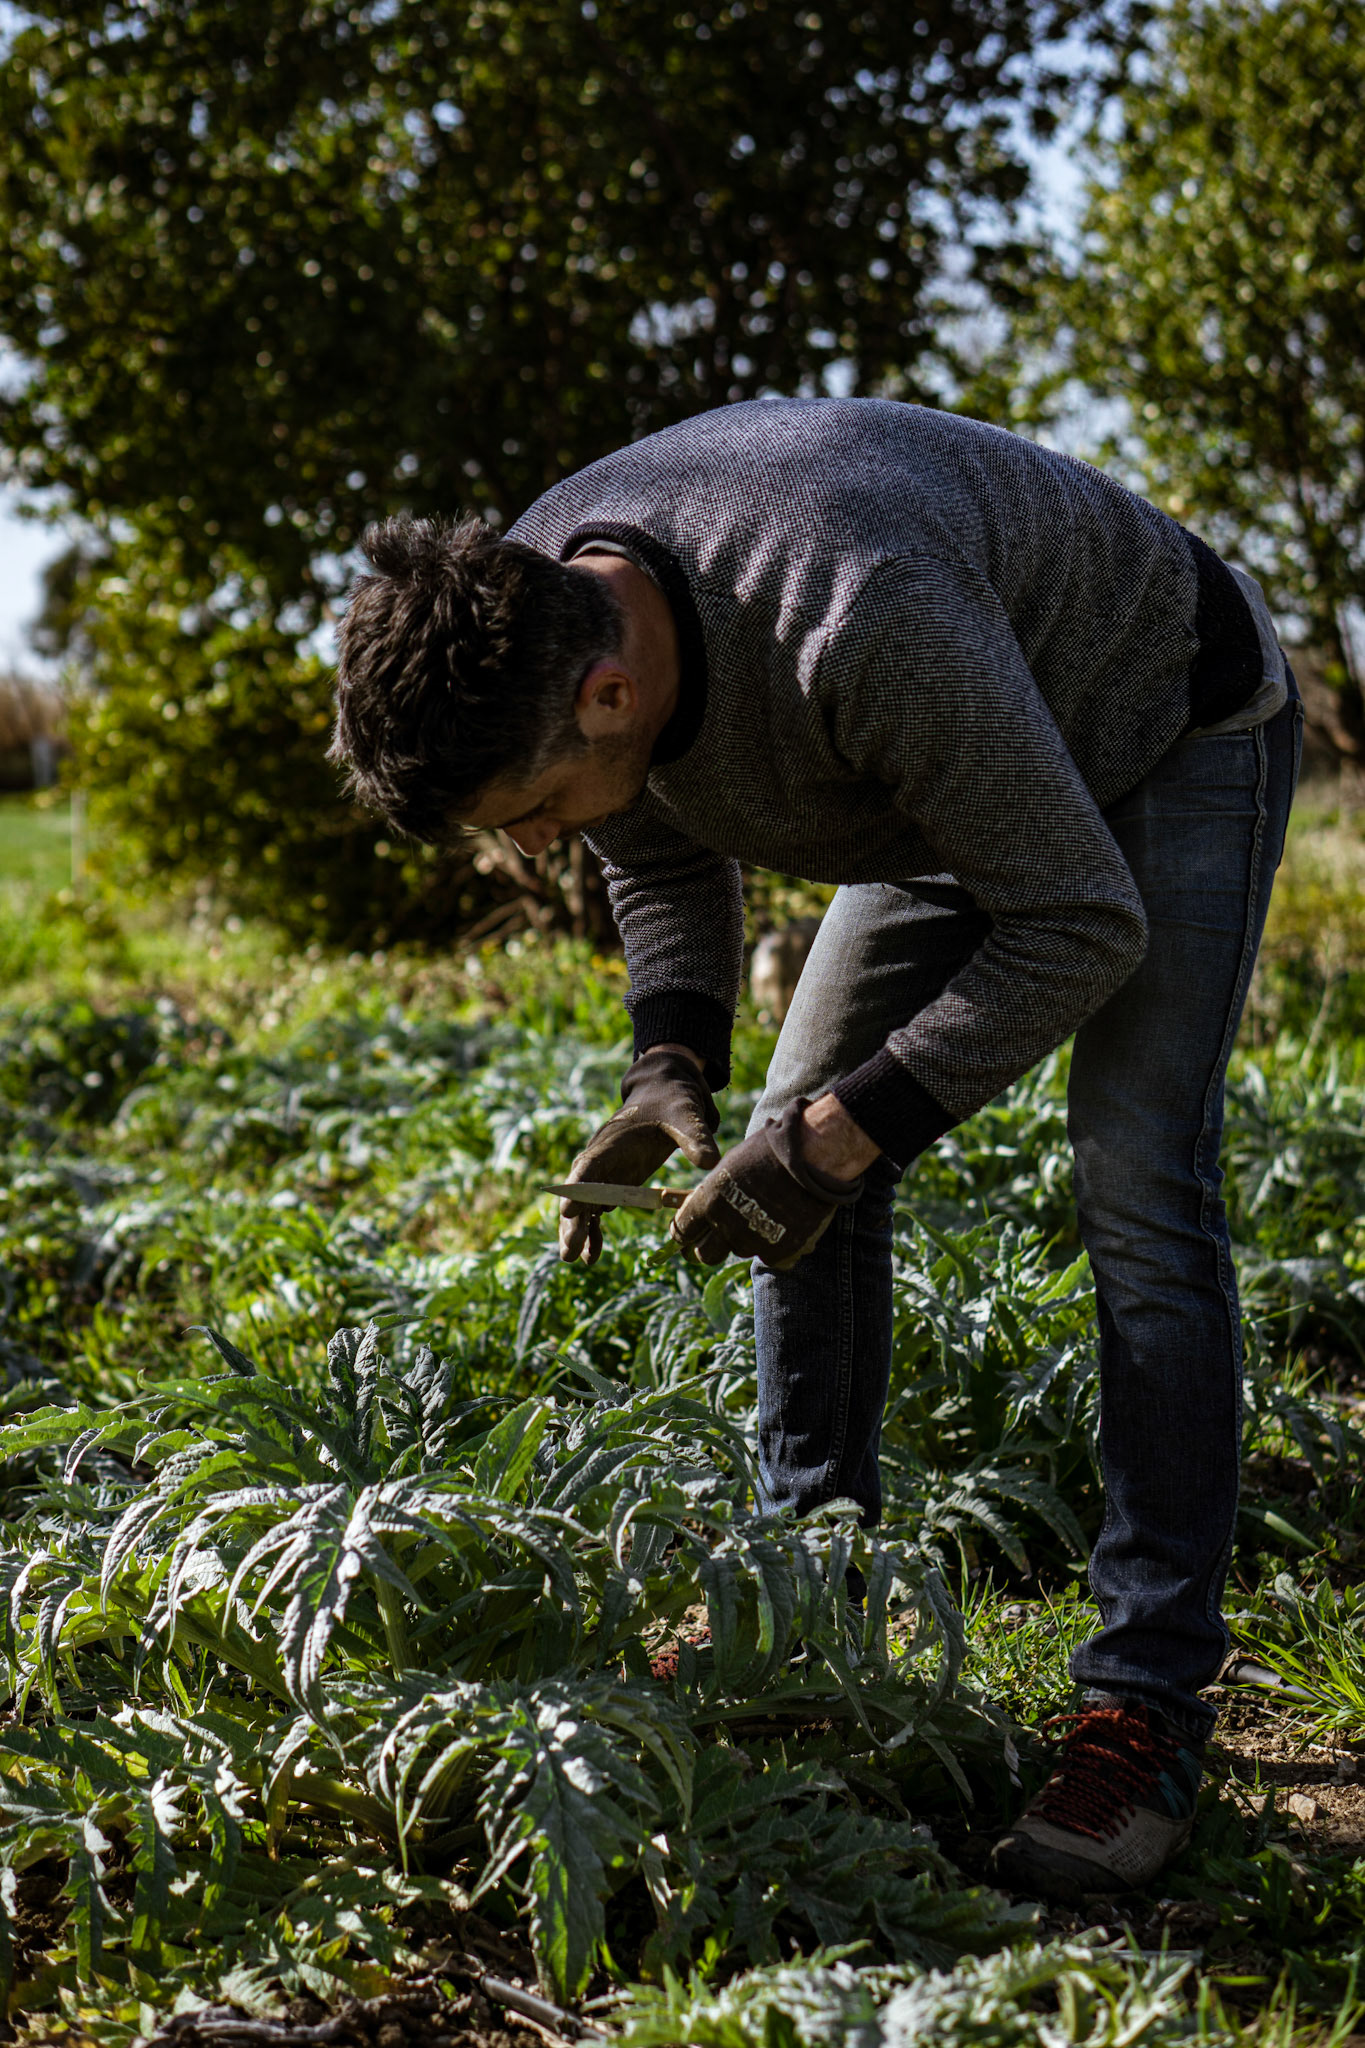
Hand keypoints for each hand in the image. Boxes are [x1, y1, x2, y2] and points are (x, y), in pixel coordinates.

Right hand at [559, 1044, 718, 1264]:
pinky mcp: (614, 1183)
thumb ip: (696, 1138)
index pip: (588, 1167)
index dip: (576, 1190)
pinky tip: (592, 1256)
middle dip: (572, 1221)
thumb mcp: (686, 1115)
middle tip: (569, 1250)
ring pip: (583, 1205)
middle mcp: (601, 1158)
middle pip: (579, 1192)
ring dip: (578, 1231)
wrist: (666, 1093)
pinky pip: (597, 1210)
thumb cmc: (672, 1102)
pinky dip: (593, 1231)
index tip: (566, 1212)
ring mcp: (605, 1172)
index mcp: (612, 1141)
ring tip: (577, 1260)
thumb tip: (711, 1163)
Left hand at [670, 1098, 865, 1271]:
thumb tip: (705, 1206)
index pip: (682, 1231)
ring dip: (748, 1240)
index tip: (692, 1232)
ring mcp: (751, 1241)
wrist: (812, 1156)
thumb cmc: (770, 1150)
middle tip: (724, 1236)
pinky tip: (787, 1226)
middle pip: (705, 1255)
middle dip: (711, 1248)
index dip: (685, 1233)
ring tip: (767, 1215)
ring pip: (740, 1252)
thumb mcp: (731, 1165)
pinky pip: (770, 1258)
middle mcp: (724, 1225)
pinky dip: (776, 1247)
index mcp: (708, 1200)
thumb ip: (715, 1192)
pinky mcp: (778, 1253)